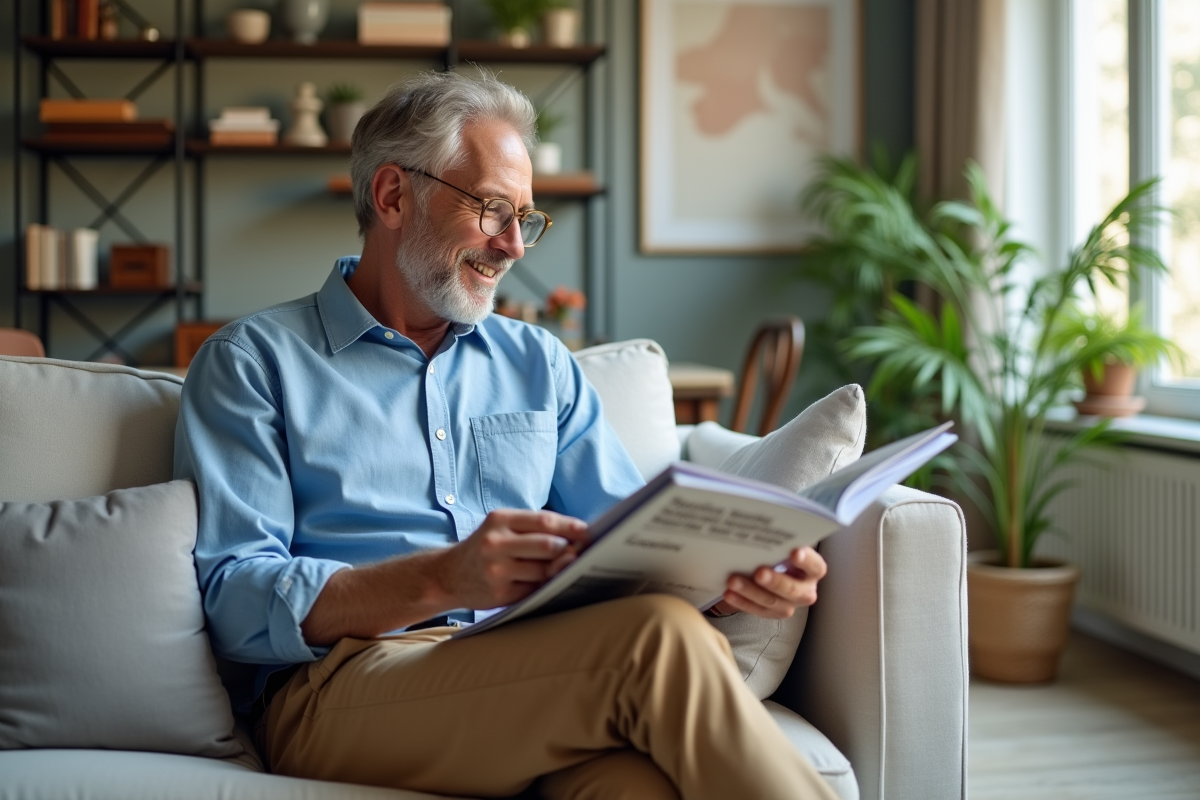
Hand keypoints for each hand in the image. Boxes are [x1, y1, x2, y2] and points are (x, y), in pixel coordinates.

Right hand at [432, 509, 588, 610]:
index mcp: (499, 520)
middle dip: (568, 549)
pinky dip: (547, 586)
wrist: (447, 576)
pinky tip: (552, 583)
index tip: (586, 531)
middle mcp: (496, 542)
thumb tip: (574, 537)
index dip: (570, 526)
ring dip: (560, 570)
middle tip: (579, 552)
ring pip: (544, 570)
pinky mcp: (499, 593)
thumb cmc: (484, 548)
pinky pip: (535, 589)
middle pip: (547, 545)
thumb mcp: (500, 528)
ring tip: (567, 567)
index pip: (544, 520)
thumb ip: (532, 529)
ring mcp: (497, 569)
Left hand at [709, 547, 826, 618]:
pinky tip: (729, 593)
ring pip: (773, 602)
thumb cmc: (778, 551)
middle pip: (793, 590)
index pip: (815, 566)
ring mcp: (790, 604)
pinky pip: (758, 611)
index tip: (794, 551)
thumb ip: (780, 538)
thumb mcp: (783, 544)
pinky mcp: (773, 613)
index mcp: (813, 570)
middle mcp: (806, 590)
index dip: (807, 560)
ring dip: (751, 592)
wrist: (771, 570)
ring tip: (733, 581)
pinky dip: (742, 602)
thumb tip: (766, 517)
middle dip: (775, 581)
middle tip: (759, 572)